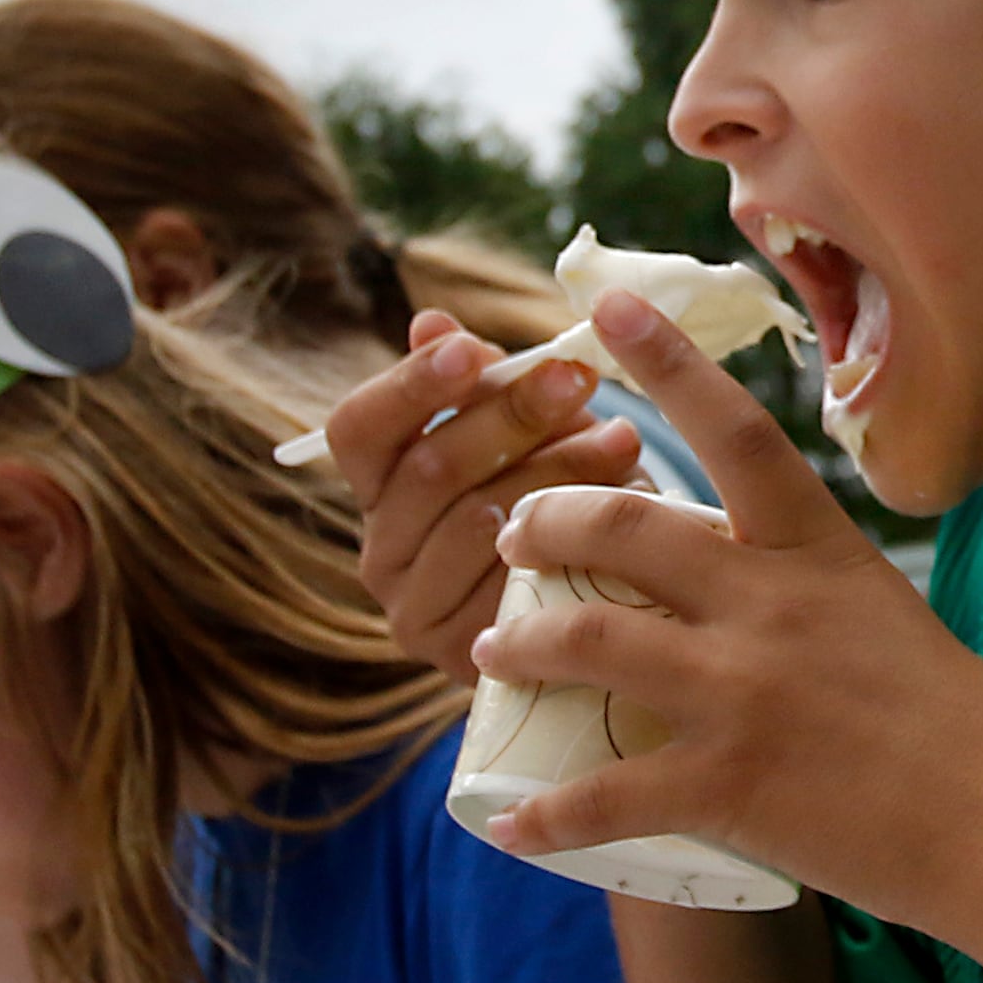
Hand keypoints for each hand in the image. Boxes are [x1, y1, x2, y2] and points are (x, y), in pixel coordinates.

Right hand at [331, 309, 650, 685]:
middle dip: (511, 415)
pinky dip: (577, 540)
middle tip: (578, 378)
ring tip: (622, 440)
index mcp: (376, 485)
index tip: (474, 348)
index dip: (410, 384)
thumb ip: (473, 385)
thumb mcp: (516, 432)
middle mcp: (379, 552)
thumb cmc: (552, 492)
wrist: (594, 606)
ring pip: (481, 523)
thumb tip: (431, 323)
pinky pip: (521, 585)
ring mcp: (416, 613)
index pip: (357, 428)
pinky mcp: (467, 658)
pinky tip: (625, 513)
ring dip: (557, 474)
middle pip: (429, 469)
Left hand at [473, 292, 982, 924]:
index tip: (606, 304)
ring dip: (517, 644)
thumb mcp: (875, 607)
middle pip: (619, 527)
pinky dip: (544, 814)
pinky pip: (603, 793)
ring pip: (584, 643)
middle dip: (543, 520)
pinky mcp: (726, 784)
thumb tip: (721, 578)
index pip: (732, 429)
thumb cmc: (951, 714)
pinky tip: (510, 825)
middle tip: (511, 532)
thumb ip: (796, 581)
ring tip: (490, 648)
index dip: (665, 361)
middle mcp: (769, 605)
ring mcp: (742, 693)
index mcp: (814, 548)